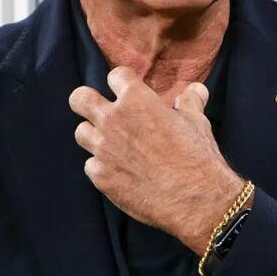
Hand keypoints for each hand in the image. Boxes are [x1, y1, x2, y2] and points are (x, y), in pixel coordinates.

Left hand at [69, 69, 242, 253]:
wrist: (195, 199)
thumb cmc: (196, 156)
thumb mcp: (197, 122)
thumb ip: (190, 102)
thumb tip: (195, 89)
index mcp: (136, 100)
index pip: (115, 76)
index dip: (123, 83)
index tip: (129, 91)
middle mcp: (112, 120)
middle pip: (79, 98)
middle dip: (86, 102)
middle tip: (99, 110)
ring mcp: (103, 149)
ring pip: (81, 132)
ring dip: (95, 136)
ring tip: (113, 145)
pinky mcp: (100, 176)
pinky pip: (91, 165)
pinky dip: (103, 167)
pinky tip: (121, 172)